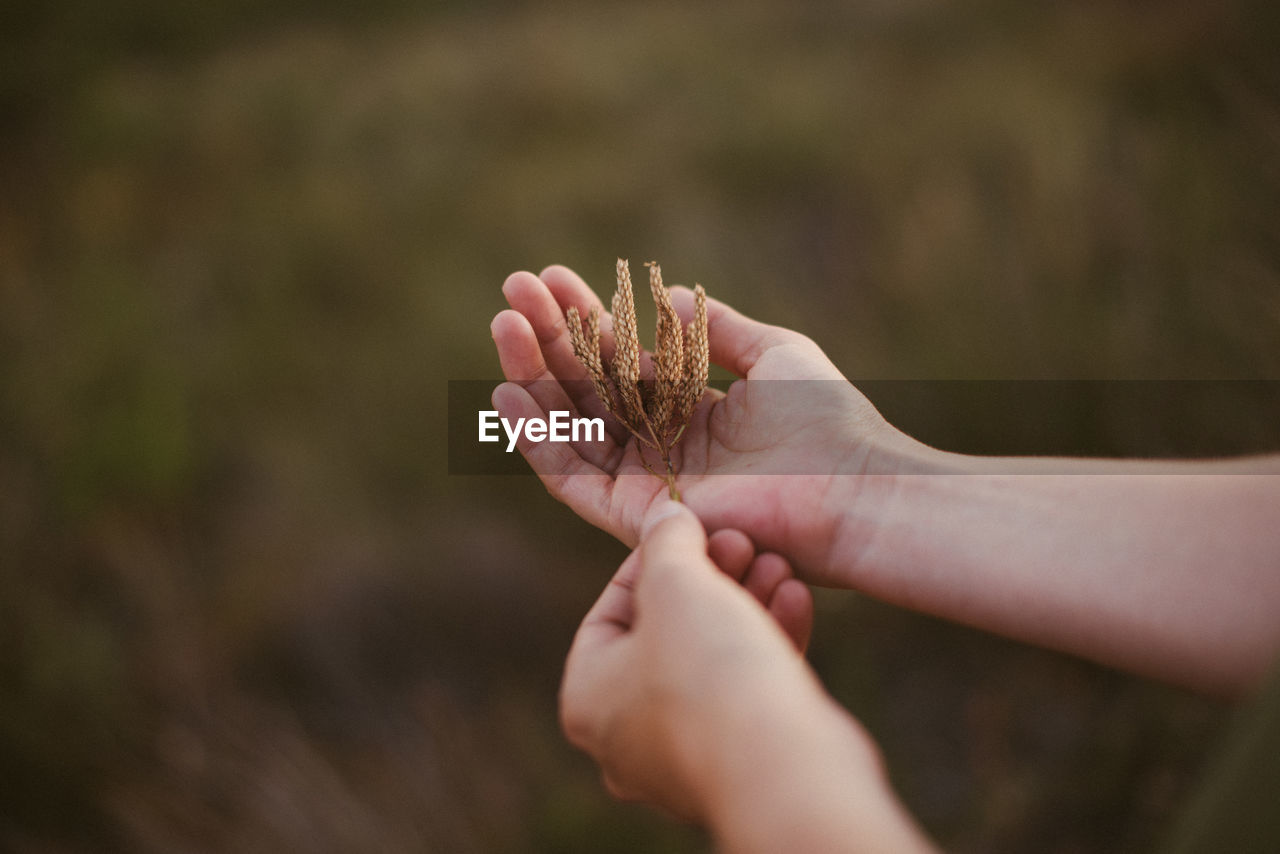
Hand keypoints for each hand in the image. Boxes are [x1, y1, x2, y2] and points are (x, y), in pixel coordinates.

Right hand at [491, 265, 923, 584]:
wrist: (851, 490)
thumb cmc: (827, 422)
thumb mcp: (774, 353)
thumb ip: (715, 329)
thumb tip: (668, 295)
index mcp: (692, 411)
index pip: (621, 361)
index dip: (585, 319)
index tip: (554, 276)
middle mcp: (661, 447)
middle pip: (586, 388)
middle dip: (547, 338)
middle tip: (514, 289)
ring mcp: (645, 483)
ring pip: (570, 426)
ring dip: (532, 377)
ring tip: (504, 325)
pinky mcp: (635, 516)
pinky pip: (570, 477)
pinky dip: (538, 437)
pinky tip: (510, 392)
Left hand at [558, 501, 819, 818]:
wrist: (784, 769)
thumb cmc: (710, 674)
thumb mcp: (678, 585)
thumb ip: (667, 543)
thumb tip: (663, 514)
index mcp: (588, 697)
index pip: (611, 609)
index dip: (652, 558)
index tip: (690, 527)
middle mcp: (627, 735)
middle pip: (665, 633)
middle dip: (710, 578)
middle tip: (741, 541)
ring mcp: (685, 754)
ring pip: (712, 659)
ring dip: (747, 603)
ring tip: (777, 563)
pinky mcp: (742, 761)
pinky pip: (747, 690)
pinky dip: (769, 642)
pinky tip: (796, 599)